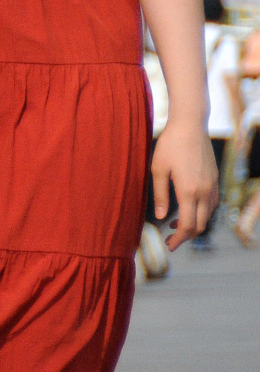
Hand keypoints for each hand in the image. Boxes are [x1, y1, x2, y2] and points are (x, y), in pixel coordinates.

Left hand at [151, 121, 218, 248]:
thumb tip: (160, 217)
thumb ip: (159, 195)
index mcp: (189, 191)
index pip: (188, 225)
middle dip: (186, 236)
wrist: (190, 126)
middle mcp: (204, 191)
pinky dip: (201, 212)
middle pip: (200, 225)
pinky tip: (187, 209)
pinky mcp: (215, 180)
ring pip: (208, 215)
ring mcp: (212, 185)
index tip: (169, 245)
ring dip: (194, 224)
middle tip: (170, 240)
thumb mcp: (157, 170)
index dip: (179, 239)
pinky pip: (211, 204)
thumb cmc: (169, 146)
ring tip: (174, 226)